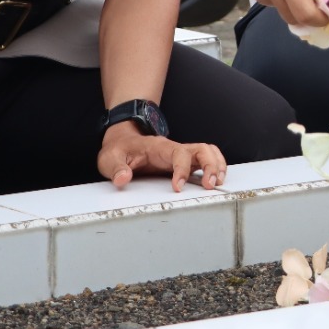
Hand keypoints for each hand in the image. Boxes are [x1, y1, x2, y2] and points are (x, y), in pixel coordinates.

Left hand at [97, 120, 225, 192]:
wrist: (123, 140)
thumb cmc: (119, 149)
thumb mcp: (110, 158)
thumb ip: (116, 168)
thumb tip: (123, 178)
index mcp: (159, 147)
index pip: (178, 153)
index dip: (181, 169)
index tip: (177, 187)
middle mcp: (174, 149)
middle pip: (202, 149)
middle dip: (210, 166)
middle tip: (210, 185)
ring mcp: (181, 154)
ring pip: (208, 152)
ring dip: (217, 165)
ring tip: (218, 183)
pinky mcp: (184, 162)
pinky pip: (206, 159)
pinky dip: (216, 166)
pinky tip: (216, 179)